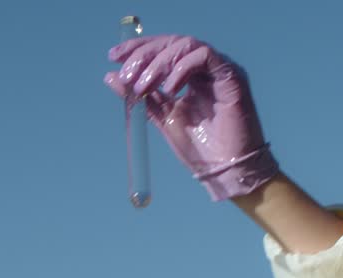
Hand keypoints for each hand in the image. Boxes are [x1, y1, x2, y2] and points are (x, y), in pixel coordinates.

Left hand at [104, 35, 278, 200]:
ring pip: (186, 46)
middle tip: (127, 74)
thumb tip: (111, 76)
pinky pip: (204, 56)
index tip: (112, 57)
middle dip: (144, 54)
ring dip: (159, 63)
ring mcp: (219, 69)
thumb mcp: (160, 117)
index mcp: (188, 74)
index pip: (162, 48)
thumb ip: (139, 97)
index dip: (137, 48)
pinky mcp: (231, 76)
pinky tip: (169, 89)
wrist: (222, 169)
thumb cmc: (197, 146)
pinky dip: (181, 68)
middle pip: (172, 43)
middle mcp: (205, 67)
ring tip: (144, 86)